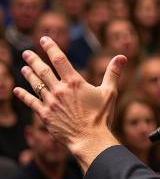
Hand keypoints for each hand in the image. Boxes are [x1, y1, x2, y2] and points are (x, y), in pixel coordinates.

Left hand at [13, 37, 126, 172]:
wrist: (90, 139)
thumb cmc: (102, 116)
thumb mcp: (110, 92)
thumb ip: (113, 73)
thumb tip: (122, 57)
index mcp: (75, 82)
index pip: (59, 59)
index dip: (51, 47)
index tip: (44, 39)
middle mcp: (60, 90)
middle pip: (43, 70)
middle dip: (34, 60)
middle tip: (26, 53)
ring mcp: (51, 102)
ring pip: (36, 85)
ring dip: (29, 75)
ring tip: (24, 67)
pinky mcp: (45, 115)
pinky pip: (31, 102)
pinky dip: (23, 95)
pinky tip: (17, 90)